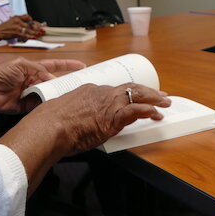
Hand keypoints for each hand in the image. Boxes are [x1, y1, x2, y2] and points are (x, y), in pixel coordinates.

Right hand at [0, 15, 45, 41]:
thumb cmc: (5, 27)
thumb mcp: (12, 20)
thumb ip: (20, 20)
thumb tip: (29, 23)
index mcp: (17, 17)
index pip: (28, 17)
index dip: (33, 20)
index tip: (37, 23)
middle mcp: (18, 21)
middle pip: (30, 24)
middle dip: (37, 28)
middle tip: (42, 30)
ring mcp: (18, 27)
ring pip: (29, 30)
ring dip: (35, 33)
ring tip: (40, 34)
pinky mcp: (16, 33)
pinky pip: (25, 35)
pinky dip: (30, 36)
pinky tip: (33, 37)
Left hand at [0, 57, 84, 113]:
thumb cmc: (0, 74)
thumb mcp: (20, 65)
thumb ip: (37, 70)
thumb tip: (52, 79)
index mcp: (33, 68)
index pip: (54, 66)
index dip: (67, 65)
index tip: (81, 66)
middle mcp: (34, 81)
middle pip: (54, 82)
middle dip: (64, 84)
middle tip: (77, 86)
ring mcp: (31, 94)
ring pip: (49, 94)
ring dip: (56, 95)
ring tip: (68, 96)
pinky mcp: (27, 106)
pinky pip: (40, 106)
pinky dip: (47, 106)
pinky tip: (55, 105)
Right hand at [41, 82, 170, 154]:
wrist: (50, 127)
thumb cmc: (50, 123)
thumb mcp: (62, 111)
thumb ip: (73, 113)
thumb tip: (73, 121)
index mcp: (88, 90)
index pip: (113, 90)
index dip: (126, 93)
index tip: (132, 96)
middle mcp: (100, 93)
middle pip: (128, 88)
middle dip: (146, 90)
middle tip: (158, 94)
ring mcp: (108, 104)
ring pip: (137, 95)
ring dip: (153, 99)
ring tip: (164, 103)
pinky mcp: (113, 118)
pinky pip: (136, 111)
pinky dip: (148, 110)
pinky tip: (156, 113)